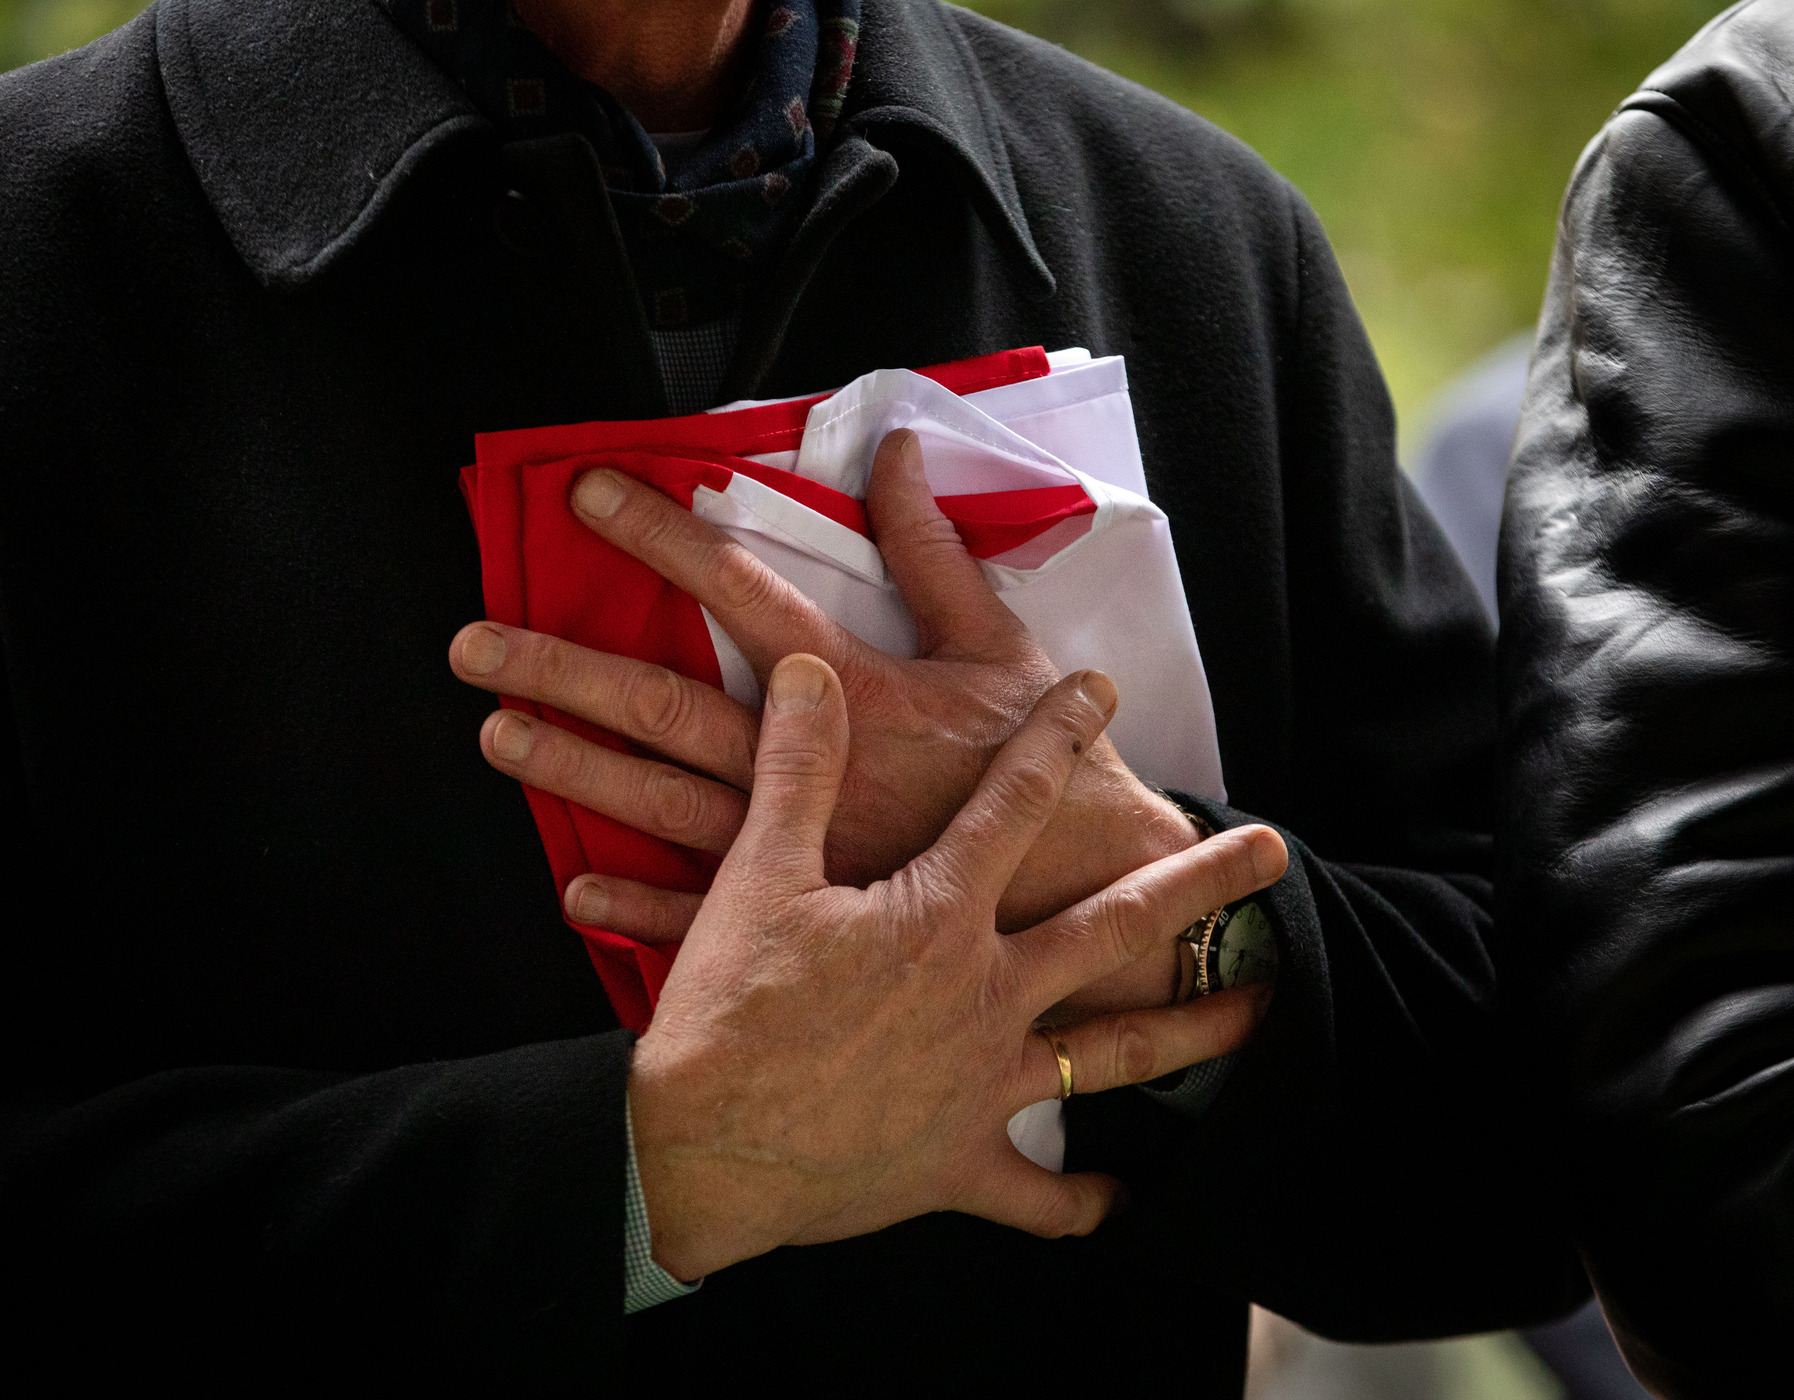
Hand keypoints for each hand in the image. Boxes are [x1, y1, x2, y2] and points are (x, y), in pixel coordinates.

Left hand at [451, 431, 1203, 1015]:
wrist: (1092, 892)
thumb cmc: (1050, 767)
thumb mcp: (1000, 644)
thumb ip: (937, 551)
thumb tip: (897, 453)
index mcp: (855, 692)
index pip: (739, 593)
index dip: (660, 536)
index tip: (586, 498)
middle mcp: (810, 770)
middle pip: (666, 706)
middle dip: (564, 670)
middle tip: (475, 646)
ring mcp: (800, 850)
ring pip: (663, 801)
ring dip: (574, 770)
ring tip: (498, 736)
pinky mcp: (808, 913)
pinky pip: (706, 911)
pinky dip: (640, 903)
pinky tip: (575, 887)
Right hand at [630, 654, 1286, 1279]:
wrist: (700, 1159)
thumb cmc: (727, 1016)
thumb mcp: (756, 876)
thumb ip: (797, 768)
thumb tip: (814, 670)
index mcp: (941, 917)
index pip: (1014, 801)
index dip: (1057, 735)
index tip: (1100, 692)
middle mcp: (988, 995)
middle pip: (1115, 925)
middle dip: (1202, 882)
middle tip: (1272, 853)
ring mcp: (983, 1086)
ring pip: (1113, 1055)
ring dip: (1191, 1030)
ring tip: (1258, 1010)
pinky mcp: (957, 1166)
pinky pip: (1037, 1195)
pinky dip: (1080, 1201)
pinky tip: (1121, 1200)